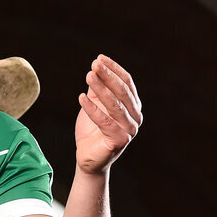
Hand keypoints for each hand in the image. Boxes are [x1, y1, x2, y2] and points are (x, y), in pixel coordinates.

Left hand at [75, 54, 141, 173]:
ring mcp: (130, 129)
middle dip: (108, 76)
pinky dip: (92, 108)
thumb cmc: (92, 131)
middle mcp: (135, 117)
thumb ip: (98, 89)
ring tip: (88, 76)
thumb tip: (96, 67)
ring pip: (115, 105)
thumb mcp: (95, 104)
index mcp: (133, 106)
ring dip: (101, 88)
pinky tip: (80, 97)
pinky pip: (105, 121)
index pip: (127, 83)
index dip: (114, 69)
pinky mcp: (119, 140)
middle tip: (94, 64)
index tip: (99, 58)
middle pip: (122, 92)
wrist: (87, 158)